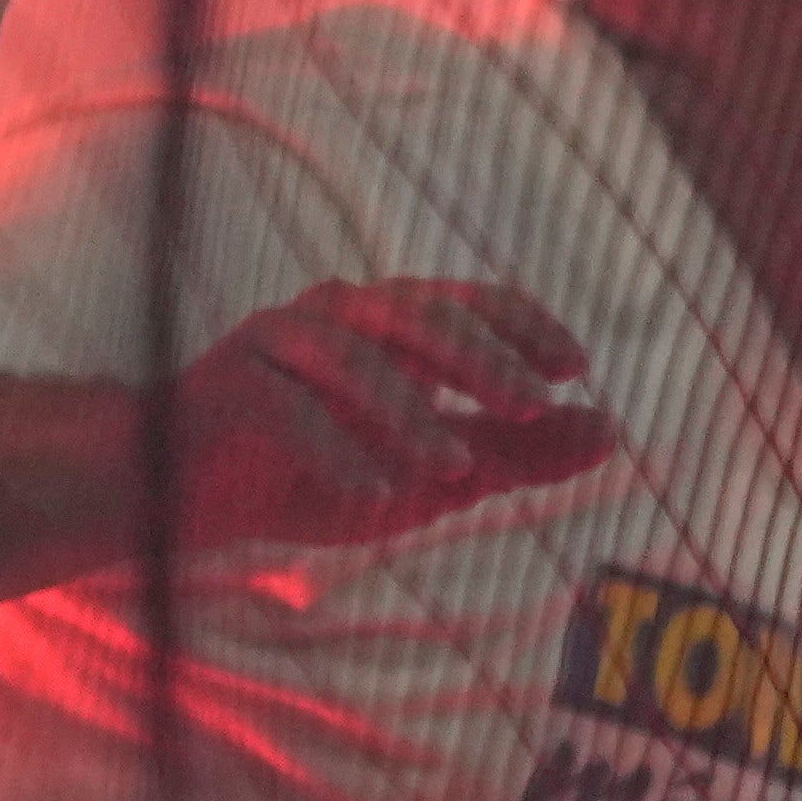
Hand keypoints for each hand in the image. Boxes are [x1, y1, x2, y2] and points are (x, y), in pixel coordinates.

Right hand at [173, 279, 617, 554]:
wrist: (188, 496)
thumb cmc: (316, 476)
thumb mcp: (433, 475)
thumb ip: (518, 453)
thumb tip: (613, 432)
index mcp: (391, 324)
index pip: (469, 304)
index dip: (524, 325)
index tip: (577, 366)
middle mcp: (339, 314)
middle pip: (419, 315)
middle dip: (482, 360)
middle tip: (536, 405)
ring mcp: (280, 342)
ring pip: (355, 358)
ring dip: (410, 413)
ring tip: (460, 470)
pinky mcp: (230, 385)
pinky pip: (288, 410)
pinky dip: (336, 451)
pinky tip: (377, 494)